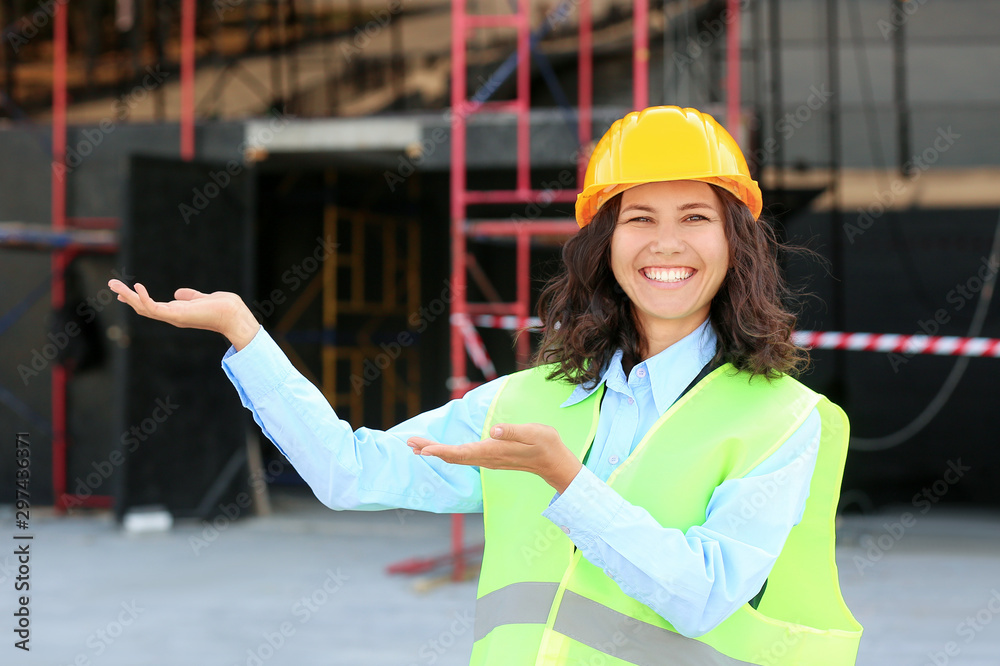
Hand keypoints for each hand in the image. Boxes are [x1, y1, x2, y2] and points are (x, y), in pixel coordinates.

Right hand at [108, 279, 260, 350]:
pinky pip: (154, 308)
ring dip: (128, 296)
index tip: (123, 292)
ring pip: (144, 308)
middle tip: (111, 284)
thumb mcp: (202, 298)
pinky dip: (144, 298)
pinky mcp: (176, 315)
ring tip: (114, 284)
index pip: (152, 306)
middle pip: (143, 307)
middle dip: (127, 296)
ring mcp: (173, 317)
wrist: (234, 314)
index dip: (137, 299)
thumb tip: (178, 293)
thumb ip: (189, 297)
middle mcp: (172, 316)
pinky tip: (136, 286)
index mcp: (177, 312)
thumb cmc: (223, 307)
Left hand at [407, 423, 582, 493]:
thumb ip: (514, 431)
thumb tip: (494, 430)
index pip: (462, 453)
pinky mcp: (490, 458)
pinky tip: (440, 450)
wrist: (555, 463)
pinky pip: (463, 456)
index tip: (424, 449)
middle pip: (453, 456)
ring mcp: (488, 460)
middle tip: (409, 442)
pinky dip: (447, 453)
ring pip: (456, 457)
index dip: (442, 451)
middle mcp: (487, 458)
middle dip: (430, 449)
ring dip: (436, 451)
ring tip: (417, 446)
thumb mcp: (534, 433)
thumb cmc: (546, 445)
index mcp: (493, 451)